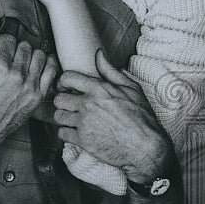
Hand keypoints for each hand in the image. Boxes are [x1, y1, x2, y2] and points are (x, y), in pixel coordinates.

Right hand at [0, 20, 58, 159]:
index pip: (8, 39)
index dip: (1, 42)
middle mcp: (16, 75)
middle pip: (24, 45)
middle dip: (15, 48)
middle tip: (7, 57)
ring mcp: (29, 87)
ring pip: (39, 55)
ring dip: (30, 55)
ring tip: (20, 62)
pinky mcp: (37, 96)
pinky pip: (51, 71)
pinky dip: (47, 64)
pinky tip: (37, 65)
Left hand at [53, 51, 172, 180]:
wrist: (146, 148)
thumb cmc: (142, 118)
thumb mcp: (132, 89)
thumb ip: (111, 71)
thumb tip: (98, 54)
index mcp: (99, 90)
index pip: (67, 78)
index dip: (64, 82)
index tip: (66, 88)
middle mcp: (88, 105)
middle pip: (58, 99)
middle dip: (63, 102)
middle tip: (71, 106)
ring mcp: (84, 123)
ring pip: (58, 116)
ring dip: (64, 118)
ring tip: (74, 120)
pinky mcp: (82, 141)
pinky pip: (61, 133)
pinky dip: (67, 134)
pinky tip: (77, 133)